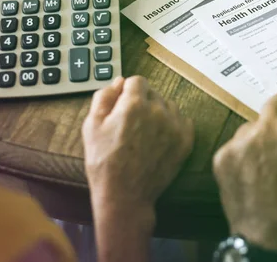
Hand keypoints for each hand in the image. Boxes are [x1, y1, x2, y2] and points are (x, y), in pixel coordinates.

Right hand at [82, 76, 193, 219]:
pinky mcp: (185, 141)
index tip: (123, 105)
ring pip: (169, 106)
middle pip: (153, 93)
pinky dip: (173, 125)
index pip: (137, 81)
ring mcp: (175, 126)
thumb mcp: (91, 126)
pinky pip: (183, 121)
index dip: (128, 92)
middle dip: (142, 102)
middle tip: (131, 123)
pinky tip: (160, 137)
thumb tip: (119, 81)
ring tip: (145, 132)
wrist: (124, 196)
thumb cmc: (104, 162)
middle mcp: (158, 110)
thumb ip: (104, 97)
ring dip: (159, 112)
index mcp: (134, 104)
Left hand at [213, 88, 276, 255]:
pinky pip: (238, 143)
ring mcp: (240, 141)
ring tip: (270, 149)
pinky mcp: (223, 155)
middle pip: (274, 103)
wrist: (269, 236)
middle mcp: (264, 129)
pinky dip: (246, 149)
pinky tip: (255, 166)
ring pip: (254, 124)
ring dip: (263, 129)